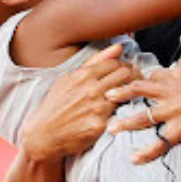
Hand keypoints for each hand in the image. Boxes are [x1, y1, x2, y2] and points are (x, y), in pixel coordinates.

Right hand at [21, 44, 137, 161]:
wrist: (44, 134)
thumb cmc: (56, 105)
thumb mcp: (69, 79)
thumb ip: (95, 62)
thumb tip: (118, 47)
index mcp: (83, 75)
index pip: (115, 63)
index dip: (125, 66)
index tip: (128, 72)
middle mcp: (91, 89)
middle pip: (125, 75)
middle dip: (134, 77)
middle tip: (136, 83)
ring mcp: (96, 108)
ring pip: (126, 94)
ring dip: (132, 95)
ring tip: (132, 97)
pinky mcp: (100, 126)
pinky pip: (120, 114)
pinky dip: (125, 112)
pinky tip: (125, 113)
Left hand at [104, 36, 180, 163]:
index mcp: (177, 75)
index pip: (152, 77)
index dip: (140, 81)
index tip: (128, 84)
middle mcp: (172, 92)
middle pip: (139, 91)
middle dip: (120, 94)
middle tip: (105, 97)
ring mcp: (175, 111)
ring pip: (143, 117)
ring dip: (125, 123)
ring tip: (110, 129)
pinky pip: (160, 142)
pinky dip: (146, 152)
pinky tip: (133, 159)